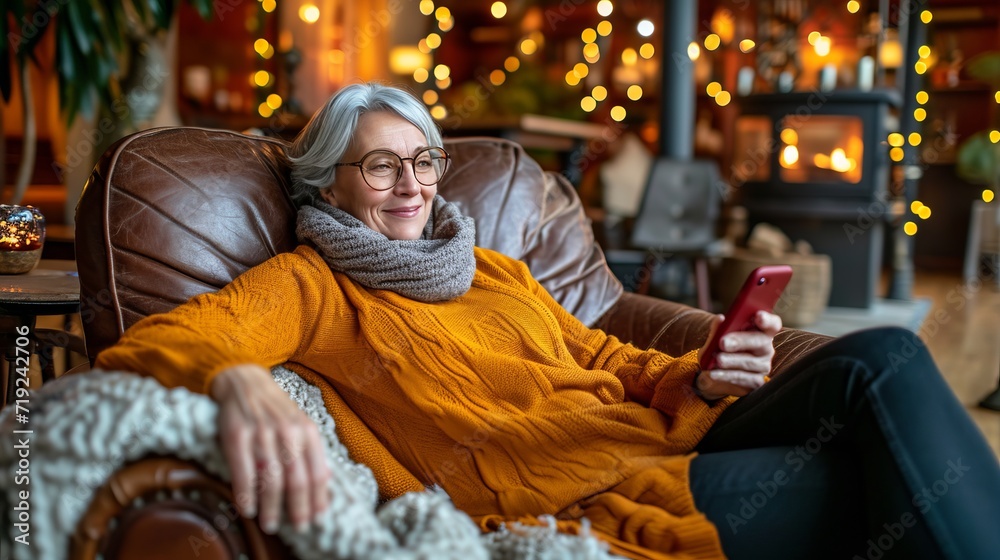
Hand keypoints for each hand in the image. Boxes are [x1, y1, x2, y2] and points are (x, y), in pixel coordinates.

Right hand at [210, 364, 330, 533]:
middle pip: (296, 480)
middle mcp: (287, 432)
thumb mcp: (301, 424)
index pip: (317, 472)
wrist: (245, 382)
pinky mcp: (236, 435)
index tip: (317, 518)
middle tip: (297, 527)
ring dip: (271, 507)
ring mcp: (261, 434)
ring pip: (270, 479)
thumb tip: (325, 482)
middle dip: (298, 509)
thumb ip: (312, 451)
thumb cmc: (275, 409)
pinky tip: (247, 509)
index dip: (318, 499)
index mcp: (307, 431)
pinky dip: (245, 495)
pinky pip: (243, 472)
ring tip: (271, 524)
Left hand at [696, 311, 781, 400]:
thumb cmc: (720, 348)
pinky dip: (728, 375)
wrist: (714, 372)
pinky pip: (744, 378)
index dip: (767, 320)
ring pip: (750, 362)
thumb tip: (720, 319)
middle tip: (723, 342)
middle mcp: (765, 347)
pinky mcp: (756, 381)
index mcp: (760, 331)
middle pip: (760, 341)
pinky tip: (715, 373)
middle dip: (741, 341)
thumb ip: (718, 328)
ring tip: (717, 359)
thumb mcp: (716, 337)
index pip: (772, 324)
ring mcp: (763, 365)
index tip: (758, 316)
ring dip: (732, 360)